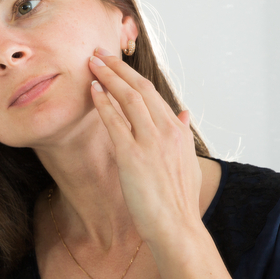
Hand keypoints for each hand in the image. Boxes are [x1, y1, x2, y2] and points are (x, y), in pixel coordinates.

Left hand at [87, 47, 201, 246]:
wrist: (177, 226)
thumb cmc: (179, 199)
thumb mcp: (188, 162)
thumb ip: (183, 134)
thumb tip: (184, 114)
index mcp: (177, 130)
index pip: (152, 93)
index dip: (131, 75)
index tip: (115, 62)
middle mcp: (166, 130)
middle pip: (139, 88)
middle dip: (117, 67)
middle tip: (98, 52)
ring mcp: (150, 141)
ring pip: (127, 98)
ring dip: (107, 76)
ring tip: (91, 63)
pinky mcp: (132, 155)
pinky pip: (115, 121)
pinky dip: (103, 102)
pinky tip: (92, 90)